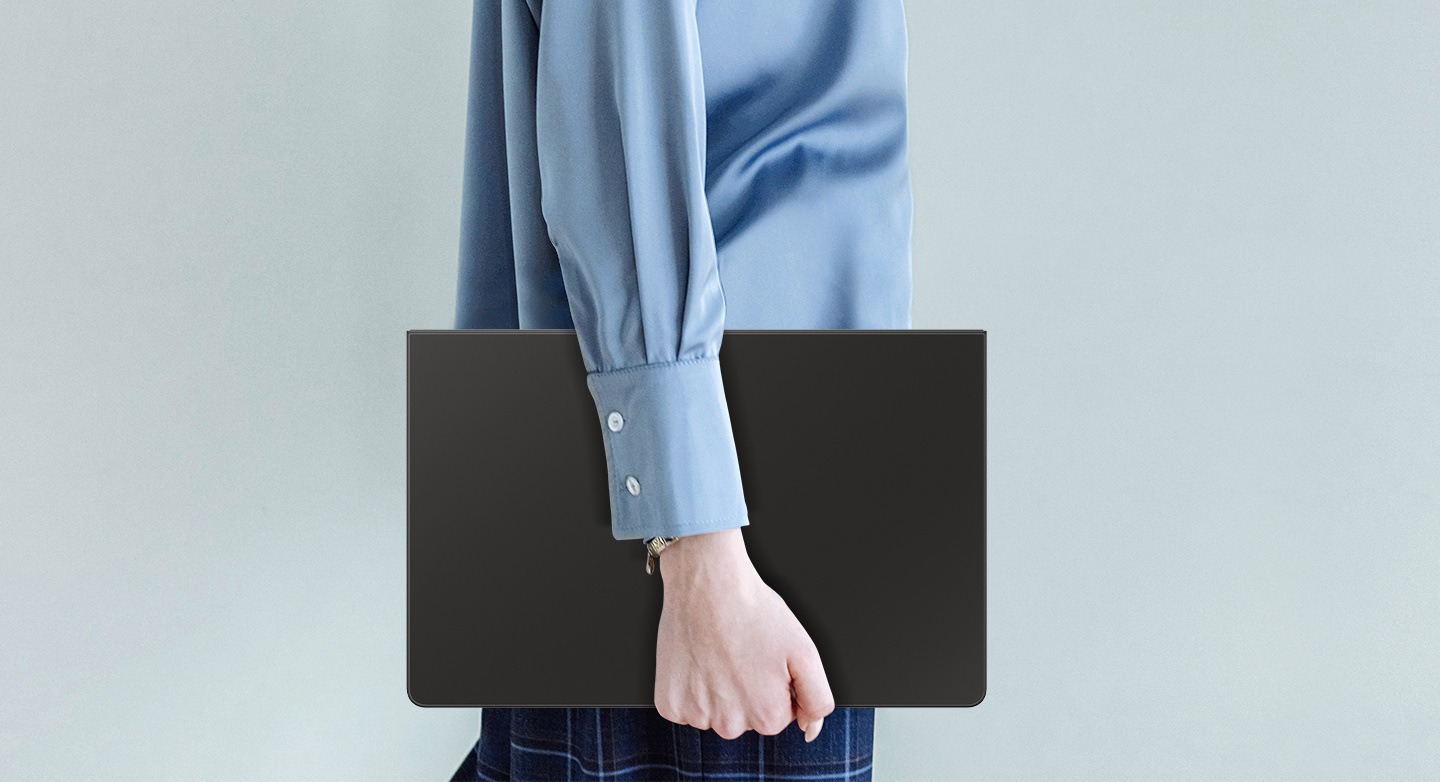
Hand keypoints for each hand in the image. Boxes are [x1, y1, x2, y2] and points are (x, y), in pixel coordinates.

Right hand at [653, 529, 834, 741]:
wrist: (708, 583)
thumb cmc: (755, 612)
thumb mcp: (805, 652)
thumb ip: (817, 699)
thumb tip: (810, 730)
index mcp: (767, 717)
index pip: (778, 716)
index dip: (775, 686)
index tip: (764, 660)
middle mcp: (729, 725)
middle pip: (745, 720)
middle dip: (747, 692)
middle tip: (741, 654)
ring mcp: (696, 716)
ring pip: (715, 714)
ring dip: (717, 691)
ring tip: (719, 653)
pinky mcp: (669, 704)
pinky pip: (685, 708)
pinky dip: (690, 688)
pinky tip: (698, 660)